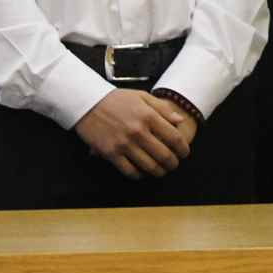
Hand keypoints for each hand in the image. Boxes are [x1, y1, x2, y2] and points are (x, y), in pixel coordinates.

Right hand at [73, 89, 191, 179]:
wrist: (87, 103)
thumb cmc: (116, 99)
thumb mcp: (142, 97)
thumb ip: (163, 109)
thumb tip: (180, 121)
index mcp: (148, 116)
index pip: (174, 138)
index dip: (183, 149)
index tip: (184, 153)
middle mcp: (138, 131)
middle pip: (164, 155)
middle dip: (173, 163)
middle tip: (174, 164)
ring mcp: (124, 144)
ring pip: (149, 166)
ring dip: (159, 172)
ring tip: (161, 171)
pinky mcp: (110, 153)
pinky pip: (129, 171)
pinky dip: (139, 175)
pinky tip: (142, 173)